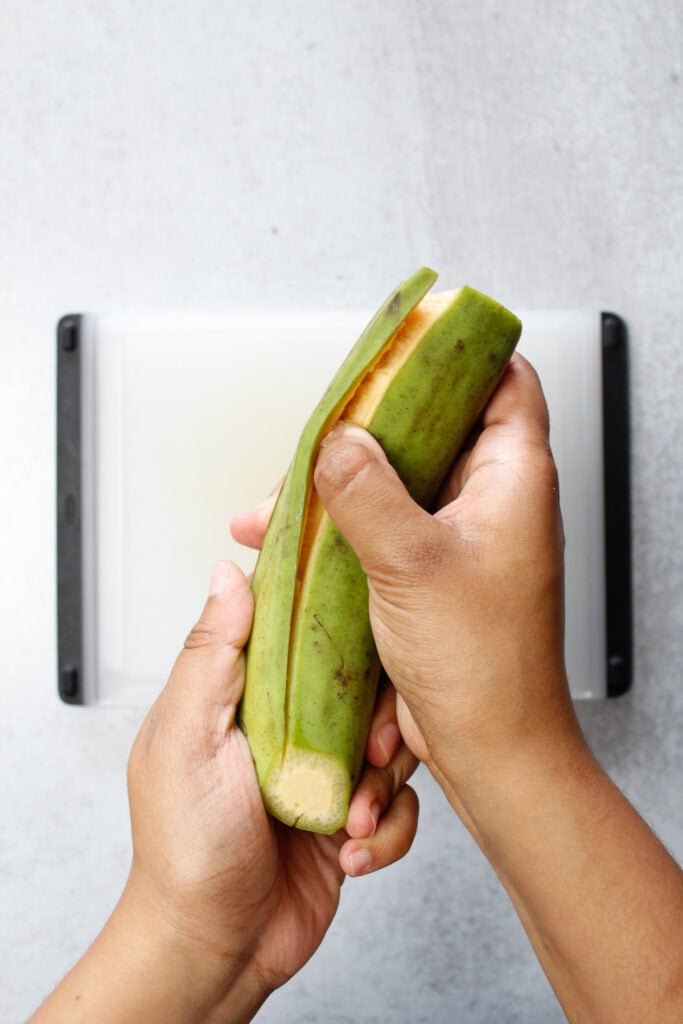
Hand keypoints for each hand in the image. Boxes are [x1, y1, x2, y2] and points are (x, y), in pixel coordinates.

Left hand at [124, 557, 417, 1016]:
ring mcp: (326, 769)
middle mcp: (293, 723)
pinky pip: (400, 804)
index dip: (340, 622)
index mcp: (249, 691)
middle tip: (368, 752)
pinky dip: (388, 830)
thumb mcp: (186, 738)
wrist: (215, 947)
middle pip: (366, 682)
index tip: (369, 629)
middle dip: (380, 719)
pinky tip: (353, 852)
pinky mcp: (352, 816)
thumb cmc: (184, 847)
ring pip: (393, 742)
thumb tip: (228, 573)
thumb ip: (212, 655)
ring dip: (383, 785)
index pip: (302, 628)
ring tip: (352, 818)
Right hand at [311, 352, 682, 1023]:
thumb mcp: (411, 562)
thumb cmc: (481, 664)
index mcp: (512, 476)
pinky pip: (384, 530)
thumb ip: (367, 492)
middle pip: (429, 430)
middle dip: (362, 434)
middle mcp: (492, 498)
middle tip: (313, 440)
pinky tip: (292, 549)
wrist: (492, 748)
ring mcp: (461, 536)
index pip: (500, 380)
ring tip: (275, 510)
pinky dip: (342, 533)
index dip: (454, 354)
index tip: (402, 343)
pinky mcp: (433, 572)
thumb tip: (336, 441)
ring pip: (396, 483)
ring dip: (338, 491)